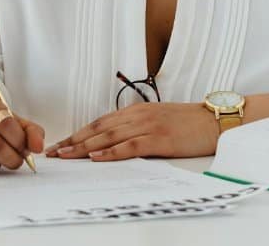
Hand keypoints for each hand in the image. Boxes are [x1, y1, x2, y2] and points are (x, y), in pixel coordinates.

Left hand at [45, 102, 218, 161]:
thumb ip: (136, 125)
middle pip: (98, 129)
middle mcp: (137, 116)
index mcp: (136, 111)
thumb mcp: (157, 119)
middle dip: (73, 141)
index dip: (78, 133)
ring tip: (66, 156)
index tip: (61, 143)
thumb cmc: (188, 122)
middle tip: (54, 152)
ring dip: (84, 147)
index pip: (99, 122)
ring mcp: (148, 126)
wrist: (214, 120)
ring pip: (108, 137)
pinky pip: (130, 146)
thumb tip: (115, 139)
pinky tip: (97, 158)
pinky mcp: (159, 139)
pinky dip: (111, 152)